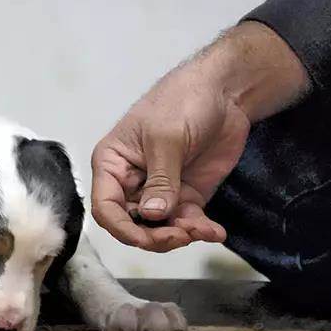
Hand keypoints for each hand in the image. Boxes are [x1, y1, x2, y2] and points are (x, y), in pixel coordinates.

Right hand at [90, 22, 308, 251]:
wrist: (225, 92)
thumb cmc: (183, 101)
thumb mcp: (166, 138)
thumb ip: (160, 179)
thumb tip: (152, 215)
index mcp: (113, 163)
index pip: (105, 206)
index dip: (122, 228)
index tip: (145, 238)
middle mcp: (132, 181)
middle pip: (133, 224)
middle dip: (156, 235)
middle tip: (181, 235)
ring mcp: (160, 190)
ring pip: (160, 228)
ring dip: (180, 235)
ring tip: (202, 229)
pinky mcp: (187, 194)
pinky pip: (187, 221)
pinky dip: (200, 230)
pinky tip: (215, 231)